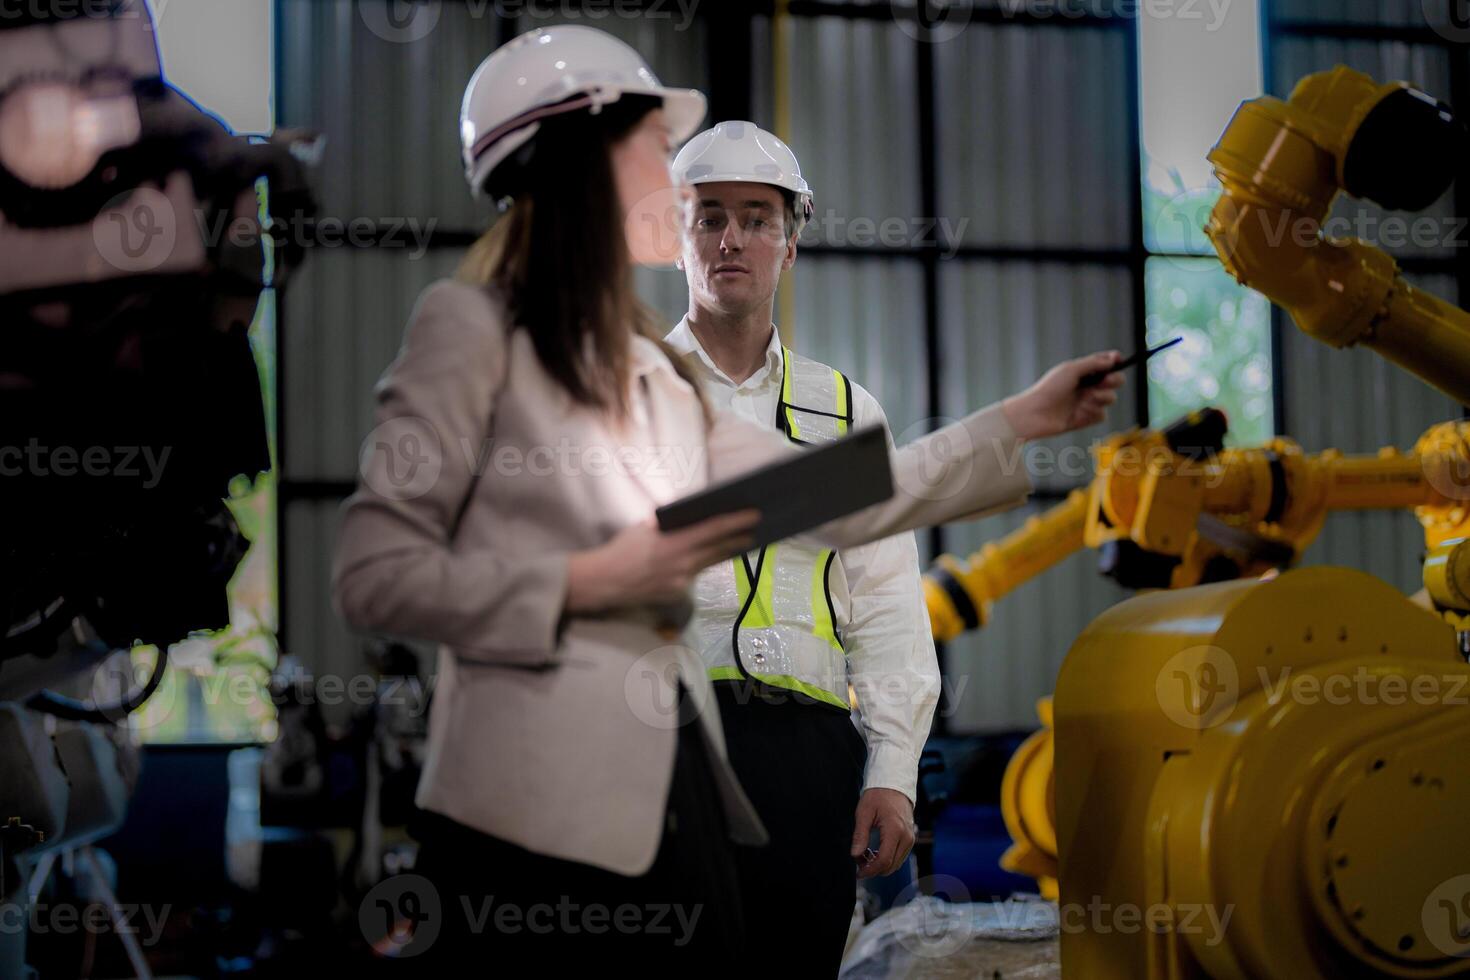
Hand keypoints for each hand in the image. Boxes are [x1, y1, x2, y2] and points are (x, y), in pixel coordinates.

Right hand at [565, 509, 759, 612]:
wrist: (605, 582)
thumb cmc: (622, 550)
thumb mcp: (644, 528)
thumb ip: (667, 525)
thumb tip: (683, 516)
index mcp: (676, 542)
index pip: (714, 529)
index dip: (737, 522)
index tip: (754, 515)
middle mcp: (684, 563)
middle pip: (720, 549)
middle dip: (739, 539)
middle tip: (755, 530)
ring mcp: (682, 580)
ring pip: (709, 563)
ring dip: (724, 552)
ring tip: (738, 543)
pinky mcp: (677, 593)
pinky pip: (693, 576)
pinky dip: (699, 566)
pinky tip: (702, 560)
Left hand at [851, 787, 915, 878]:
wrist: (894, 784)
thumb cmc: (878, 796)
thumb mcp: (864, 813)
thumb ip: (860, 835)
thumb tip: (855, 855)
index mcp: (895, 830)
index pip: (884, 860)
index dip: (870, 870)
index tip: (858, 873)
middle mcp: (906, 837)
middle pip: (891, 866)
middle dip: (874, 869)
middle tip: (859, 861)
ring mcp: (910, 839)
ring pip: (896, 864)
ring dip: (880, 865)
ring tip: (865, 854)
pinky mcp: (910, 839)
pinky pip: (899, 857)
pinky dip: (887, 859)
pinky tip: (875, 851)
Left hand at [1001, 350, 1124, 439]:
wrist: (1036, 414)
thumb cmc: (1049, 389)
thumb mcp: (1071, 370)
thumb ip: (1093, 363)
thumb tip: (1113, 359)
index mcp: (1082, 371)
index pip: (1105, 363)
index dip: (1115, 361)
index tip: (1119, 360)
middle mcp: (1087, 386)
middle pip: (1115, 380)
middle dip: (1114, 380)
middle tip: (1104, 382)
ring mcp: (1088, 403)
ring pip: (1110, 398)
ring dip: (1100, 398)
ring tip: (1084, 399)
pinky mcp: (1086, 418)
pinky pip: (1102, 415)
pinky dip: (1092, 413)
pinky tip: (1078, 413)